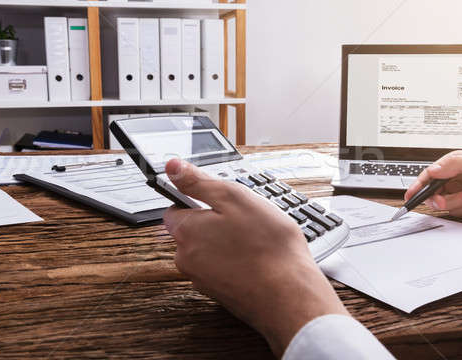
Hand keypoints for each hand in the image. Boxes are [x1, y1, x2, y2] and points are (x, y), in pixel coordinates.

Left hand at [163, 159, 349, 355]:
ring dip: (226, 242)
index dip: (197, 200)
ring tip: (254, 240)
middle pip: (192, 230)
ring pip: (208, 250)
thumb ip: (199, 181)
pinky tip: (256, 258)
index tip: (219, 201)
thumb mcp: (234, 197)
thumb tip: (172, 166)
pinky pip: (221, 268)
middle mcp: (186, 258)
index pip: (175, 209)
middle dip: (214, 222)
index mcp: (186, 231)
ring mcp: (202, 279)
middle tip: (244, 219)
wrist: (288, 295)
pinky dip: (234, 261)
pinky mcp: (219, 293)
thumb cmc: (267, 246)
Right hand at [405, 150, 461, 218]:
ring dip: (461, 203)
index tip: (410, 195)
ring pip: (446, 204)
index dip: (418, 185)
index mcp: (456, 163)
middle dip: (442, 199)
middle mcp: (457, 178)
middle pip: (434, 192)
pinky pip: (458, 213)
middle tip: (447, 201)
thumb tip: (433, 170)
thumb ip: (456, 164)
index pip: (430, 174)